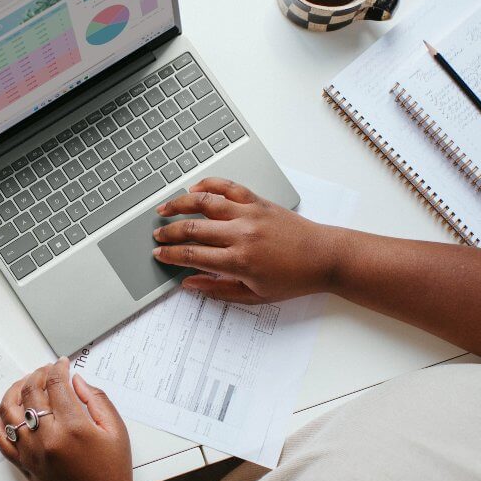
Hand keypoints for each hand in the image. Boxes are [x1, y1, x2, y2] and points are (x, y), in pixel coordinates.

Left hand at [0, 358, 141, 480]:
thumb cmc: (112, 475)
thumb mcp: (116, 432)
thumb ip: (97, 400)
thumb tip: (77, 381)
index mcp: (73, 428)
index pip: (56, 385)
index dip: (58, 368)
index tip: (62, 363)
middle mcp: (47, 439)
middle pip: (31, 393)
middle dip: (38, 374)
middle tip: (47, 371)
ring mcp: (31, 452)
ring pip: (9, 411)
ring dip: (15, 390)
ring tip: (26, 384)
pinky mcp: (23, 464)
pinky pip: (0, 438)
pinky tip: (8, 409)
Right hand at [152, 177, 335, 303]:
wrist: (324, 257)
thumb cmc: (293, 279)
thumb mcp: (254, 296)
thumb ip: (218, 290)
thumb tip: (189, 283)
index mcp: (239, 261)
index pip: (192, 255)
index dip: (170, 255)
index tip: (159, 254)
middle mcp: (241, 234)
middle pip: (193, 228)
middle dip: (169, 232)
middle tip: (157, 236)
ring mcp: (249, 214)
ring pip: (205, 202)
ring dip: (180, 204)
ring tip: (164, 208)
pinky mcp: (258, 201)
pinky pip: (228, 187)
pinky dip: (209, 184)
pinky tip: (195, 189)